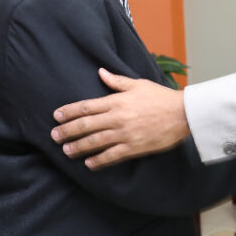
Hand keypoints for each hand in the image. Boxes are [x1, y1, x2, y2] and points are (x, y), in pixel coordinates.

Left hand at [51, 68, 190, 168]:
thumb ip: (117, 81)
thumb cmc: (161, 97)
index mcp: (117, 101)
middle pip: (86, 125)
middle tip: (54, 136)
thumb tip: (101, 72)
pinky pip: (111, 156)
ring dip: (78, 147)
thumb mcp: (138, 84)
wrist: (182, 114)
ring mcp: (124, 134)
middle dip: (68, 131)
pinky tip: (88, 164)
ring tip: (66, 150)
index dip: (69, 111)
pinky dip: (98, 160)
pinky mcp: (133, 147)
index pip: (87, 106)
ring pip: (95, 141)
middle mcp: (117, 118)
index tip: (56, 116)